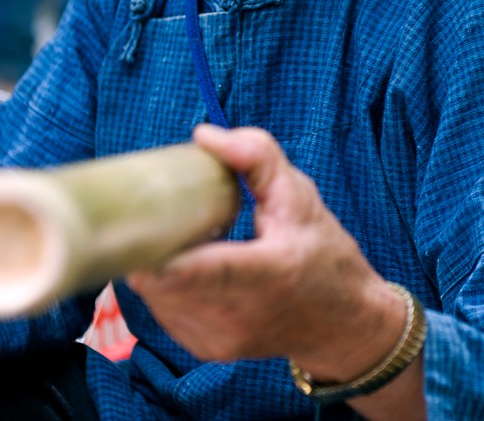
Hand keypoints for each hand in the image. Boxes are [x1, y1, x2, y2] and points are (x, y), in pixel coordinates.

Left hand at [126, 124, 403, 377]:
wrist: (345, 325)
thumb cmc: (322, 253)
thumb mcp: (300, 196)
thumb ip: (256, 157)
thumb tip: (203, 135)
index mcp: (264, 274)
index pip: (186, 270)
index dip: (149, 243)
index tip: (139, 210)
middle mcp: (236, 316)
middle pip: (157, 278)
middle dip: (149, 238)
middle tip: (155, 206)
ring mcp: (218, 338)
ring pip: (153, 293)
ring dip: (155, 259)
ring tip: (178, 232)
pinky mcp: (205, 349)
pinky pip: (162, 307)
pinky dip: (165, 281)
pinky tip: (189, 261)